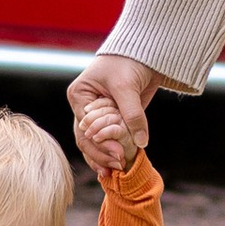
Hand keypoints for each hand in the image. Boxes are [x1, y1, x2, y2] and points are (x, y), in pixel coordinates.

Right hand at [68, 49, 160, 177]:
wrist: (145, 53)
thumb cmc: (128, 62)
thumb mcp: (127, 88)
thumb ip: (133, 115)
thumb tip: (140, 142)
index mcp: (79, 96)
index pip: (84, 127)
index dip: (99, 143)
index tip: (117, 154)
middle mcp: (84, 108)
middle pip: (86, 138)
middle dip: (101, 154)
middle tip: (118, 165)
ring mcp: (98, 115)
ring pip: (95, 143)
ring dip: (104, 158)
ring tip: (115, 172)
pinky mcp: (113, 119)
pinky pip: (109, 140)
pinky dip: (112, 152)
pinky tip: (116, 167)